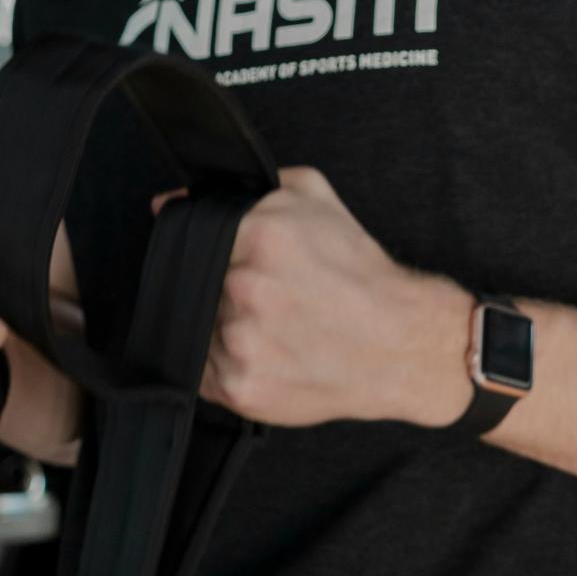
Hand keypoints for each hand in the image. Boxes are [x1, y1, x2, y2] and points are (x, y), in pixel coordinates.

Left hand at [164, 167, 474, 428]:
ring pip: (195, 327)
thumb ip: (248, 187)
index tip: (231, 264)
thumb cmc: (359, 272)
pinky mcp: (241, 387)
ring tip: (267, 327)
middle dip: (220, 289)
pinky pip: (201, 373)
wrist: (401, 344)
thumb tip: (176, 198)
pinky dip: (223, 364)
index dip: (211, 251)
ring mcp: (241, 341)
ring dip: (220, 327)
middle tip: (263, 298)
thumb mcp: (315, 198)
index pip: (192, 236)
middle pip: (193, 283)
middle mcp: (246, 287)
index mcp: (260, 234)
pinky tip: (262, 355)